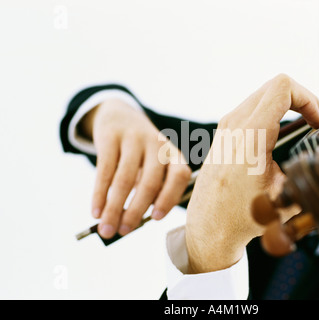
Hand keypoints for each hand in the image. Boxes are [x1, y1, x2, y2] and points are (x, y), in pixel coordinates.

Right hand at [80, 98, 191, 238]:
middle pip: (150, 182)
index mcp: (173, 154)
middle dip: (136, 211)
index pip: (179, 176)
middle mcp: (157, 145)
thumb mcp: (152, 165)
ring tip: (106, 229)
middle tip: (124, 232)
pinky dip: (99, 194)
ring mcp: (134, 138)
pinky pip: (104, 170)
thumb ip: (148, 191)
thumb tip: (130, 224)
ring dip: (114, 208)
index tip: (154, 218)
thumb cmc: (140, 153)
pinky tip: (95, 211)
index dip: (169, 198)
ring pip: (124, 179)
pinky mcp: (111, 137)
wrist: (119, 115)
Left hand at [185, 74, 318, 272]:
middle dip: (301, 98)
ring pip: (262, 93)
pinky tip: (279, 131)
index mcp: (251, 136)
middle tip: (314, 121)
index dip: (308, 99)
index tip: (318, 122)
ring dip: (286, 104)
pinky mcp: (223, 132)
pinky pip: (250, 106)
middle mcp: (234, 124)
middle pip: (274, 85)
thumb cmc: (244, 215)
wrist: (209, 225)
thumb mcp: (287, 198)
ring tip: (301, 124)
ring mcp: (225, 126)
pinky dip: (270, 110)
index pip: (282, 88)